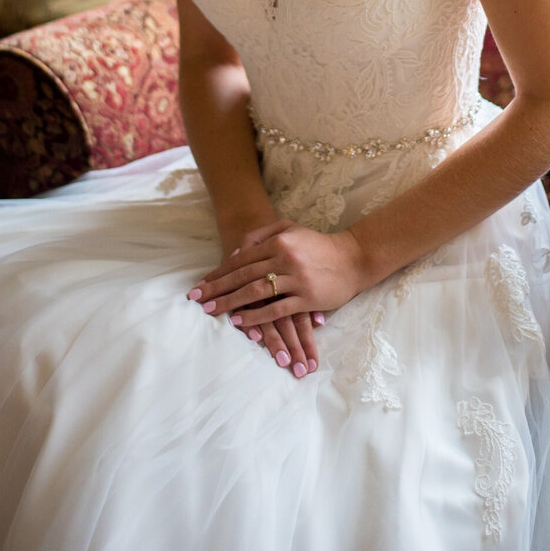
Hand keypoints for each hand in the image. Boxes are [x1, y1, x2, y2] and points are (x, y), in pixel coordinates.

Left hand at [187, 220, 367, 377]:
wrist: (353, 258)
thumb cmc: (318, 244)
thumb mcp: (290, 229)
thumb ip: (262, 234)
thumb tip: (235, 252)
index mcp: (279, 241)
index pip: (241, 259)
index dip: (219, 273)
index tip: (201, 284)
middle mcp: (285, 258)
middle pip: (243, 275)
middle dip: (217, 289)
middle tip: (196, 299)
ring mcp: (297, 279)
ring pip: (256, 292)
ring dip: (231, 302)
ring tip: (212, 310)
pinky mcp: (307, 298)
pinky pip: (276, 309)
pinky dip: (256, 315)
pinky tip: (240, 321)